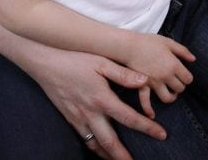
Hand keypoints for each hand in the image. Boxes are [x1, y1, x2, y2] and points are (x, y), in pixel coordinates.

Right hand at [25, 44, 163, 159]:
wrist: (46, 63)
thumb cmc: (75, 59)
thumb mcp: (102, 61)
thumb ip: (123, 73)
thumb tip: (145, 81)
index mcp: (102, 98)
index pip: (129, 118)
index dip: (147, 128)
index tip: (161, 135)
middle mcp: (90, 113)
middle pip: (110, 142)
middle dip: (124, 156)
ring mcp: (78, 118)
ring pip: (95, 145)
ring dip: (109, 156)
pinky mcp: (69, 119)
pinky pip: (84, 139)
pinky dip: (94, 149)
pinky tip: (100, 150)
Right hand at [123, 33, 195, 115]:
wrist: (128, 46)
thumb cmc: (149, 42)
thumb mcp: (168, 42)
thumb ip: (183, 51)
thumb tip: (193, 59)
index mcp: (173, 64)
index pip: (188, 79)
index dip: (187, 77)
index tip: (183, 75)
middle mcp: (165, 76)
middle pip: (179, 88)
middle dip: (180, 86)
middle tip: (177, 82)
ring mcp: (154, 83)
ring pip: (167, 98)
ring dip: (171, 97)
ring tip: (170, 93)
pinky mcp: (143, 86)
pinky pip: (146, 102)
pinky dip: (148, 110)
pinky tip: (152, 115)